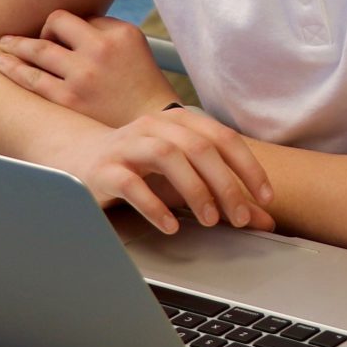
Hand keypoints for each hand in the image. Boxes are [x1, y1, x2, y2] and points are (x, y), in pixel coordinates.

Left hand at [0, 10, 171, 127]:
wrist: (152, 125)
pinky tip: (1, 63)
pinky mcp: (69, 99)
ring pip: (38, 49)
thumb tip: (66, 26)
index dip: (71, 28)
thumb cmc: (141, 85)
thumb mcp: (134, 46)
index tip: (64, 38)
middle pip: (56, 22)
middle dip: (42, 28)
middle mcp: (101, 49)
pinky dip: (14, 68)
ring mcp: (83, 75)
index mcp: (120, 33)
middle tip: (31, 37)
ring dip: (17, 44)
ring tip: (4, 44)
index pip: (82, 17)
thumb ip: (104, 31)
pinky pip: (32, 79)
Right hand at [67, 105, 276, 236]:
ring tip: (210, 220)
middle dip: (226, 185)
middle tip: (240, 218)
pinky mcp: (103, 170)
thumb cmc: (140, 168)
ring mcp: (127, 145)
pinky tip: (171, 225)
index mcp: (179, 121)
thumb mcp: (184, 177)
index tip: (265, 198)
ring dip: (194, 190)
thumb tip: (266, 218)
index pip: (223, 138)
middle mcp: (155, 126)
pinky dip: (154, 205)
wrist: (79, 160)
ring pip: (167, 156)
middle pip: (200, 147)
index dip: (248, 167)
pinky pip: (131, 184)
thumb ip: (223, 194)